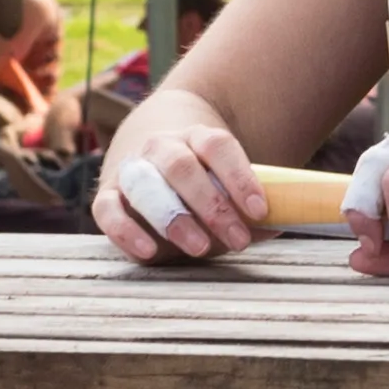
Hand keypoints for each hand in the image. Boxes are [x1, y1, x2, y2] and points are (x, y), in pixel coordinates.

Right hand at [92, 99, 269, 260]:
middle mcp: (161, 147)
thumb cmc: (200, 183)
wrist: (152, 158)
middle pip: (182, 167)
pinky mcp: (107, 195)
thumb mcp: (225, 186)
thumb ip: (248, 208)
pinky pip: (107, 209)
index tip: (260, 210)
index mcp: (197, 137)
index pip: (218, 146)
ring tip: (200, 248)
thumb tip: (281, 225)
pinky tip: (148, 251)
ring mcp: (132, 168)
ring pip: (146, 184)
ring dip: (173, 217)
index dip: (240, 177)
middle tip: (237, 240)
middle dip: (211, 205)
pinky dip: (125, 230)